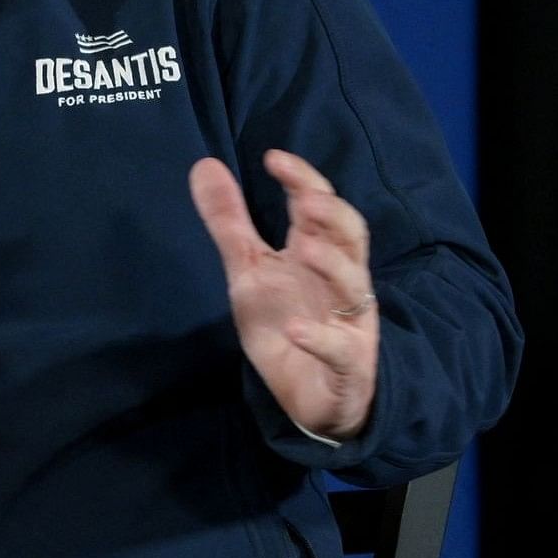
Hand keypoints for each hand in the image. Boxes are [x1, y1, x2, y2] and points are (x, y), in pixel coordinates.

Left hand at [189, 150, 378, 440]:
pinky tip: (295, 329)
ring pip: (354, 286)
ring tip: (304, 248)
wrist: (309, 399)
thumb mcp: (249, 271)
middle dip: (333, 217)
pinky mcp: (347, 363)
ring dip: (332, 265)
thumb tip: (203, 164)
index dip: (304, 180)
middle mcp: (340, 281)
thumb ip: (230, 223)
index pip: (320, 207)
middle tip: (306, 199)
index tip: (274, 157)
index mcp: (317, 255)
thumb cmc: (286, 324)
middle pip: (351, 238)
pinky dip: (319, 338)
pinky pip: (339, 349)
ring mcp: (348, 321)